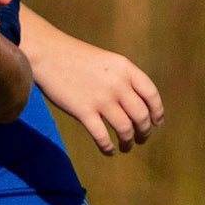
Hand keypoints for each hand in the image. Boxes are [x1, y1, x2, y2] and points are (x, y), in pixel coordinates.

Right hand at [27, 24, 163, 155]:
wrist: (47, 54)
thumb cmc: (75, 57)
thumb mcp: (106, 61)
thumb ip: (122, 78)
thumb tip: (134, 104)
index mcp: (125, 69)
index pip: (151, 95)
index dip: (157, 112)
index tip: (156, 123)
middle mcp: (117, 84)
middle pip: (141, 116)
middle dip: (144, 131)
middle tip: (141, 139)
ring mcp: (100, 99)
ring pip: (124, 129)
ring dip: (128, 142)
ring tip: (126, 147)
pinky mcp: (83, 111)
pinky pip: (102, 136)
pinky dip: (108, 147)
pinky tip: (109, 151)